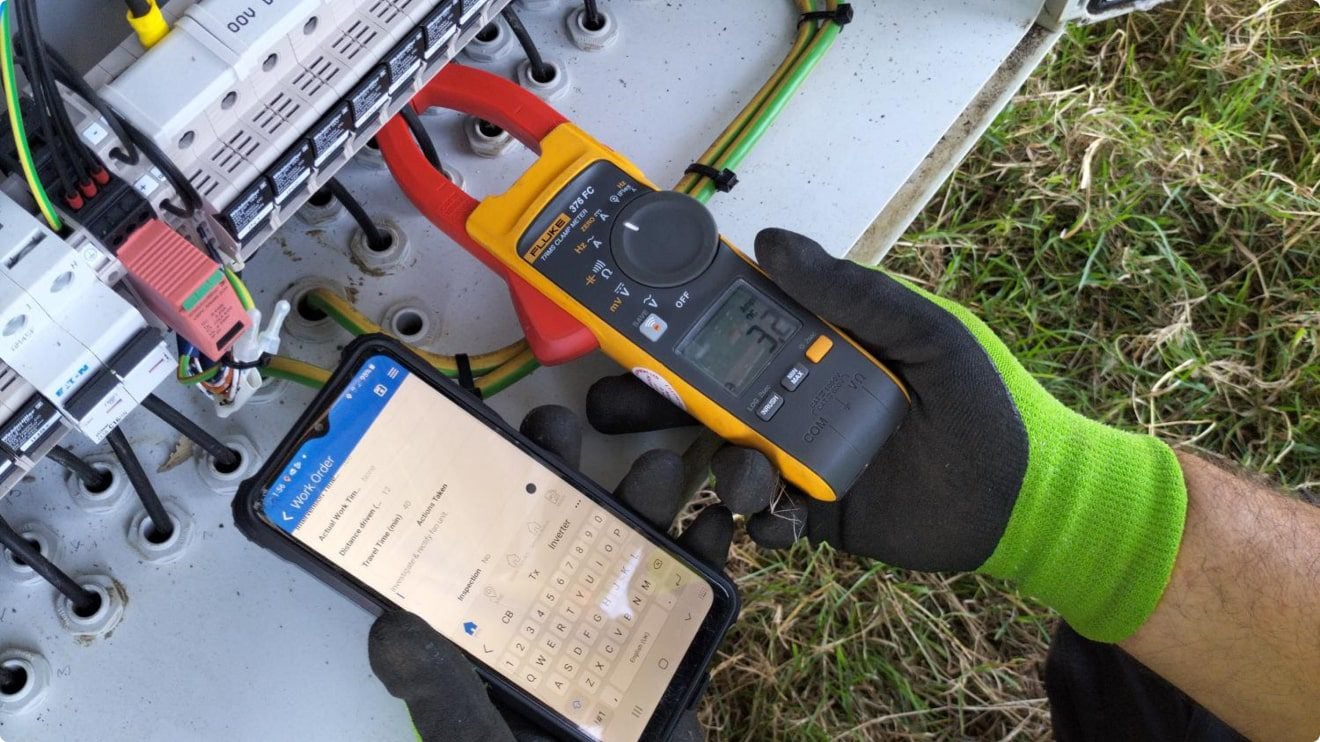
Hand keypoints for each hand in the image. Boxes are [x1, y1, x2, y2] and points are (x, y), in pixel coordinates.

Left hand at [366, 405, 778, 740]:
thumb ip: (442, 693)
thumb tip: (392, 624)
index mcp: (494, 646)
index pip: (483, 555)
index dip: (482, 495)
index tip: (486, 439)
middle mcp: (551, 631)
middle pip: (556, 535)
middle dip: (567, 473)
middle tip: (568, 425)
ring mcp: (613, 640)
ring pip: (628, 552)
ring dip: (645, 502)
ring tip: (661, 469)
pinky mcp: (668, 659)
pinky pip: (688, 598)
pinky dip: (707, 556)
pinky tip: (713, 527)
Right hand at [589, 229, 1187, 644]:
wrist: (1025, 502)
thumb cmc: (982, 403)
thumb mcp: (926, 335)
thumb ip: (853, 295)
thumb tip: (771, 241)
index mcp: (819, 346)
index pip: (736, 325)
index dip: (679, 323)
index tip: (632, 323)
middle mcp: (799, 398)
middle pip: (708, 397)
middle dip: (656, 406)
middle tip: (610, 411)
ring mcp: (804, 458)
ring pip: (728, 462)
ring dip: (723, 471)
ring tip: (750, 481)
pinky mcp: (817, 516)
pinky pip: (767, 521)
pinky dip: (763, 524)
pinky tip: (783, 520)